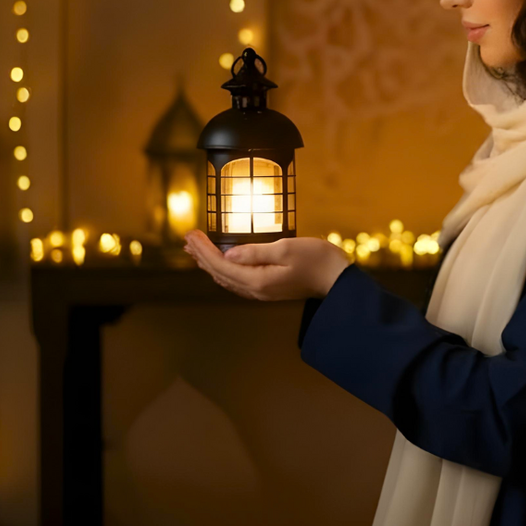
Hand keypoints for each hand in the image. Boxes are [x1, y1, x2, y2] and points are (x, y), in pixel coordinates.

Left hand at [183, 229, 350, 301]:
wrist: (338, 280)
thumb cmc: (317, 260)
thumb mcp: (286, 248)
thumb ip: (255, 251)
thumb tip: (228, 254)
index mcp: (257, 279)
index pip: (220, 265)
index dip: (203, 249)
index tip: (191, 234)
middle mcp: (256, 289)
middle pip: (219, 273)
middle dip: (201, 256)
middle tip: (188, 238)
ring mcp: (262, 291)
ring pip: (226, 278)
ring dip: (209, 263)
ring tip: (195, 250)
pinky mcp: (269, 288)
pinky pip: (237, 280)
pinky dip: (223, 269)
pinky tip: (221, 263)